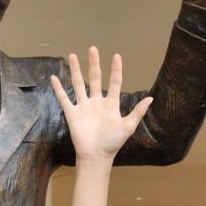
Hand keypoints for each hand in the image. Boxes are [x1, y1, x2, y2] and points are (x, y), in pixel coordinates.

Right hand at [50, 47, 152, 162]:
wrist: (96, 156)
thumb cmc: (113, 143)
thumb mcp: (128, 126)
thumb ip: (138, 112)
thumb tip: (151, 98)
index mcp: (111, 104)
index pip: (115, 82)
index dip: (116, 70)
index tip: (116, 56)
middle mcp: (96, 102)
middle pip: (95, 78)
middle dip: (94, 64)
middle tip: (93, 49)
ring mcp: (83, 107)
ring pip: (79, 84)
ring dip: (76, 70)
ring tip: (73, 55)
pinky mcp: (72, 113)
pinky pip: (64, 98)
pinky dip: (59, 89)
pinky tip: (54, 77)